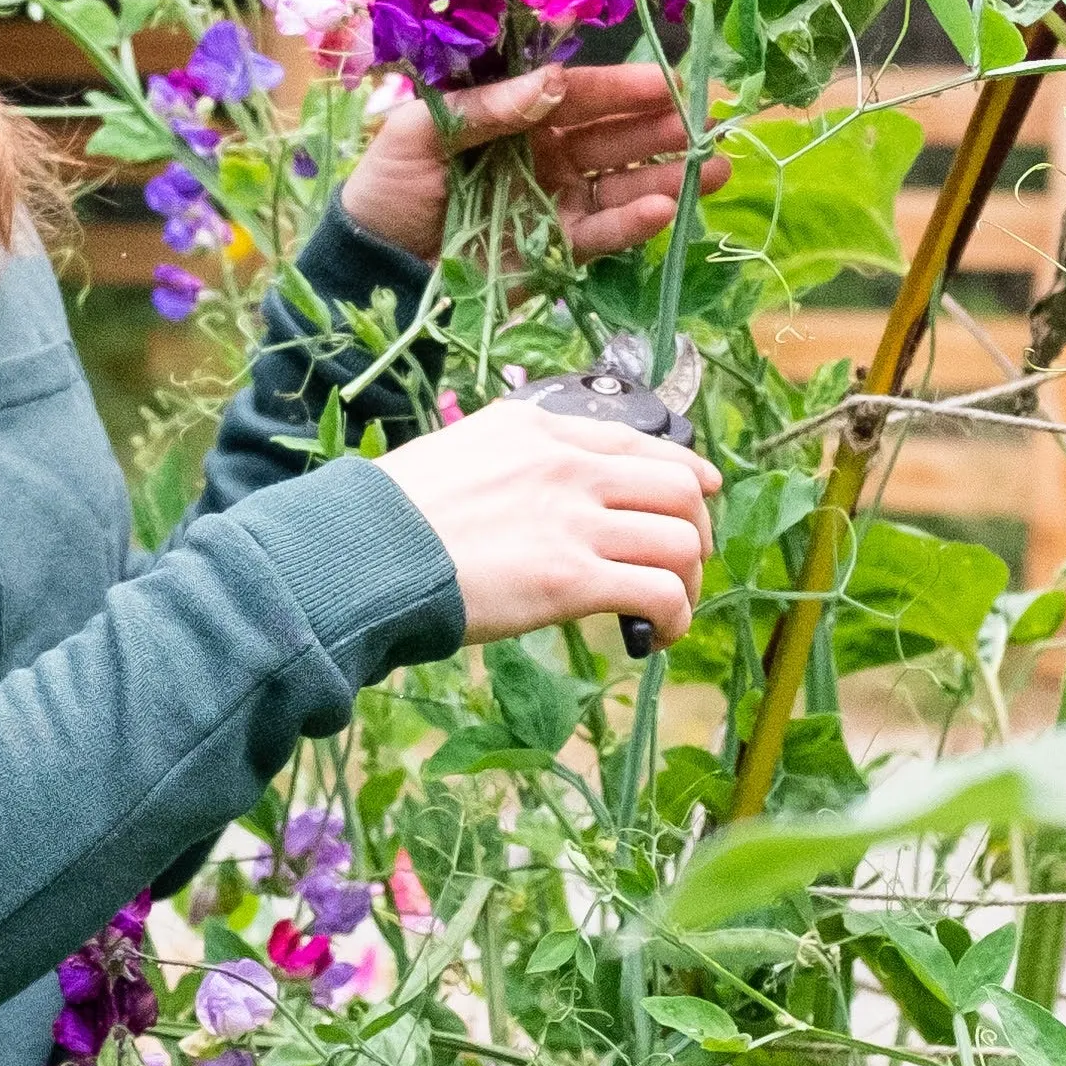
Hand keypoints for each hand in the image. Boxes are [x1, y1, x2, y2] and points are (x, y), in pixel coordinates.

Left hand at [339, 60, 722, 268]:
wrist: (374, 268)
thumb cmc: (388, 188)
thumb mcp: (421, 132)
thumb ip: (487, 106)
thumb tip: (555, 80)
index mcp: (515, 114)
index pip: (579, 94)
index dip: (623, 88)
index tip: (670, 81)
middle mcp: (545, 153)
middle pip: (613, 134)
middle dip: (662, 128)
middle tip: (708, 122)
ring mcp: (556, 201)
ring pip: (621, 182)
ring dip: (668, 174)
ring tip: (714, 167)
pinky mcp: (558, 249)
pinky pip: (605, 231)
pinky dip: (636, 222)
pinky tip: (667, 208)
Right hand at [374, 395, 718, 649]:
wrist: (363, 552)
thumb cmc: (393, 515)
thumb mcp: (460, 454)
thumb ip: (513, 462)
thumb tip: (542, 498)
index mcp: (539, 428)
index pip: (643, 442)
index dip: (687, 473)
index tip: (701, 496)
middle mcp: (568, 465)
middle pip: (680, 489)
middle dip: (697, 532)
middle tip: (683, 567)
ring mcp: (573, 520)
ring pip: (682, 542)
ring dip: (689, 583)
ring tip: (668, 611)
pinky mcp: (570, 579)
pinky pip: (659, 594)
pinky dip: (673, 618)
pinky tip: (654, 637)